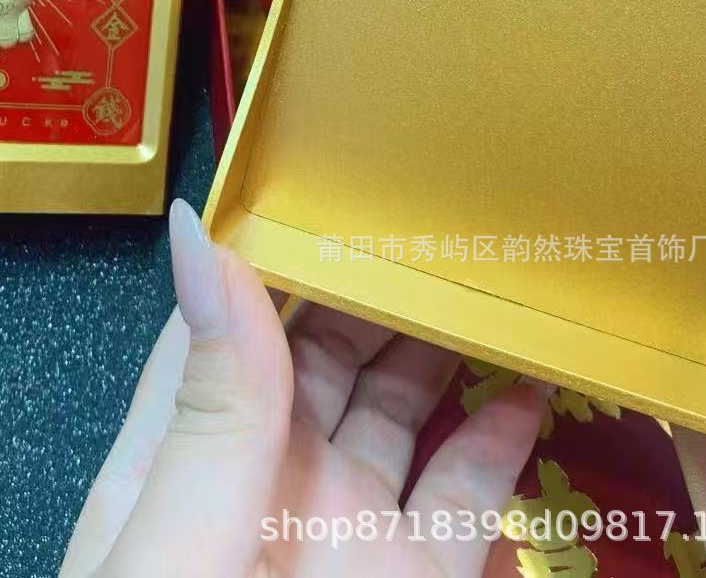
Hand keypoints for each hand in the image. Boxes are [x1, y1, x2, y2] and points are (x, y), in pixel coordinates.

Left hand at [62, 200, 548, 575]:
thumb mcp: (175, 543)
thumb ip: (209, 400)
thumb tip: (200, 237)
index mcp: (190, 448)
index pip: (235, 311)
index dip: (286, 239)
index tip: (343, 165)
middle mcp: (271, 476)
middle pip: (331, 344)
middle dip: (384, 276)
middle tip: (446, 203)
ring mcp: (347, 530)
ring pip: (406, 406)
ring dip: (450, 341)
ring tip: (497, 269)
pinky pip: (466, 493)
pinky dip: (501, 438)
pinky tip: (529, 382)